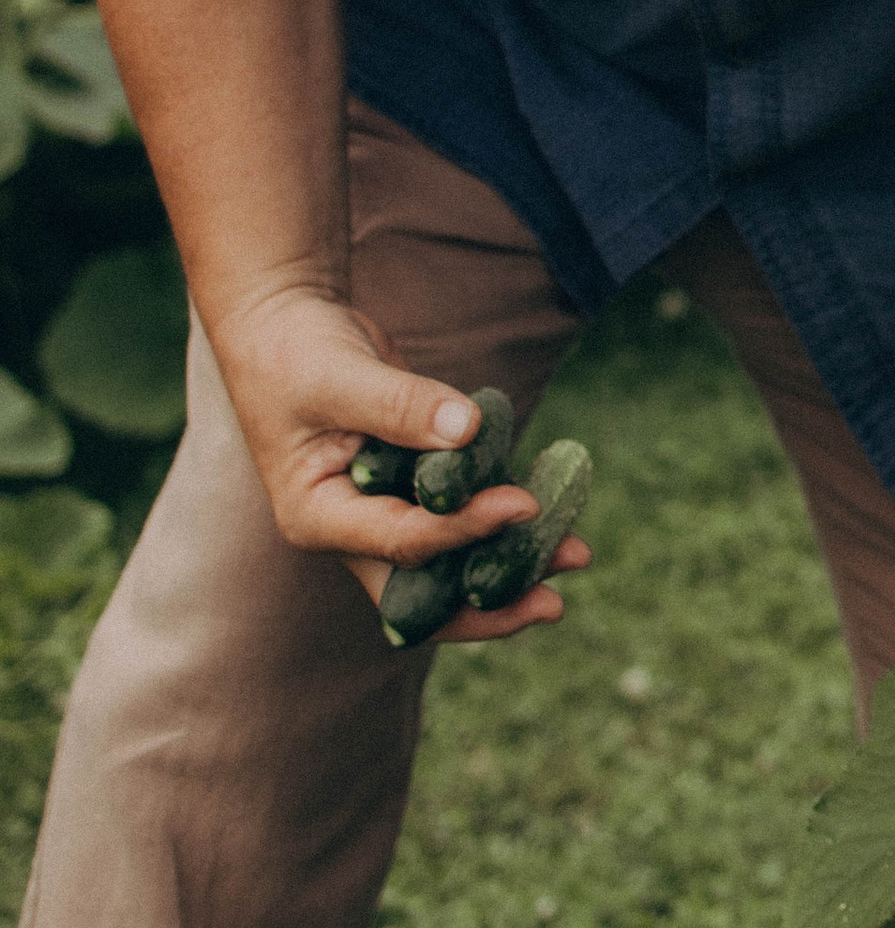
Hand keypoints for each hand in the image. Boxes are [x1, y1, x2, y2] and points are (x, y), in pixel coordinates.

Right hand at [207, 284, 587, 642]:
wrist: (285, 324)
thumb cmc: (293, 351)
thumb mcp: (338, 377)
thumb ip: (399, 405)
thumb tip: (465, 430)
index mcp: (319, 517)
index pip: (401, 541)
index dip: (464, 530)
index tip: (523, 506)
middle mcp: (352, 527)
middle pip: (423, 588)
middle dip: (489, 600)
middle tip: (554, 603)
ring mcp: (382, 508)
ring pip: (450, 558)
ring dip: (509, 558)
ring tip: (575, 556)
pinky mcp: (412, 482)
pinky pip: (462, 510)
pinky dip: (503, 512)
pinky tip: (555, 507)